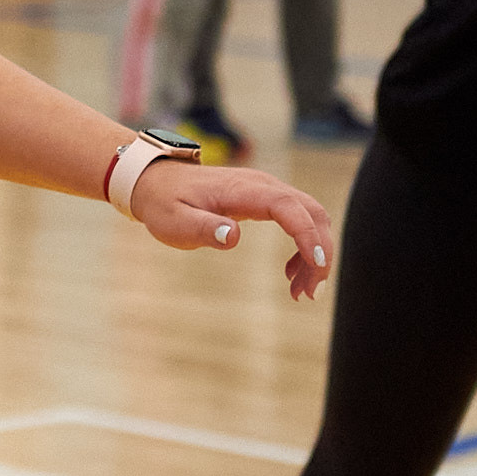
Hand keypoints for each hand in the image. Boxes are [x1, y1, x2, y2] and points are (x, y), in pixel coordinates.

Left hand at [126, 162, 334, 300]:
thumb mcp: (174, 221)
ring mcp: (266, 191)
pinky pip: (298, 219)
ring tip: (301, 292)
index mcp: (243, 189)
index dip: (308, 234)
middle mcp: (262, 185)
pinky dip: (304, 247)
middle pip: (311, 211)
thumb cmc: (164, 203)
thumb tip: (234, 236)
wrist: (156, 182)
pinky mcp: (265, 200)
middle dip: (321, 251)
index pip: (288, 207)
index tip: (317, 265)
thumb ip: (204, 228)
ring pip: (309, 216)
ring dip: (315, 253)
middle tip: (311, 293)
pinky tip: (290, 273)